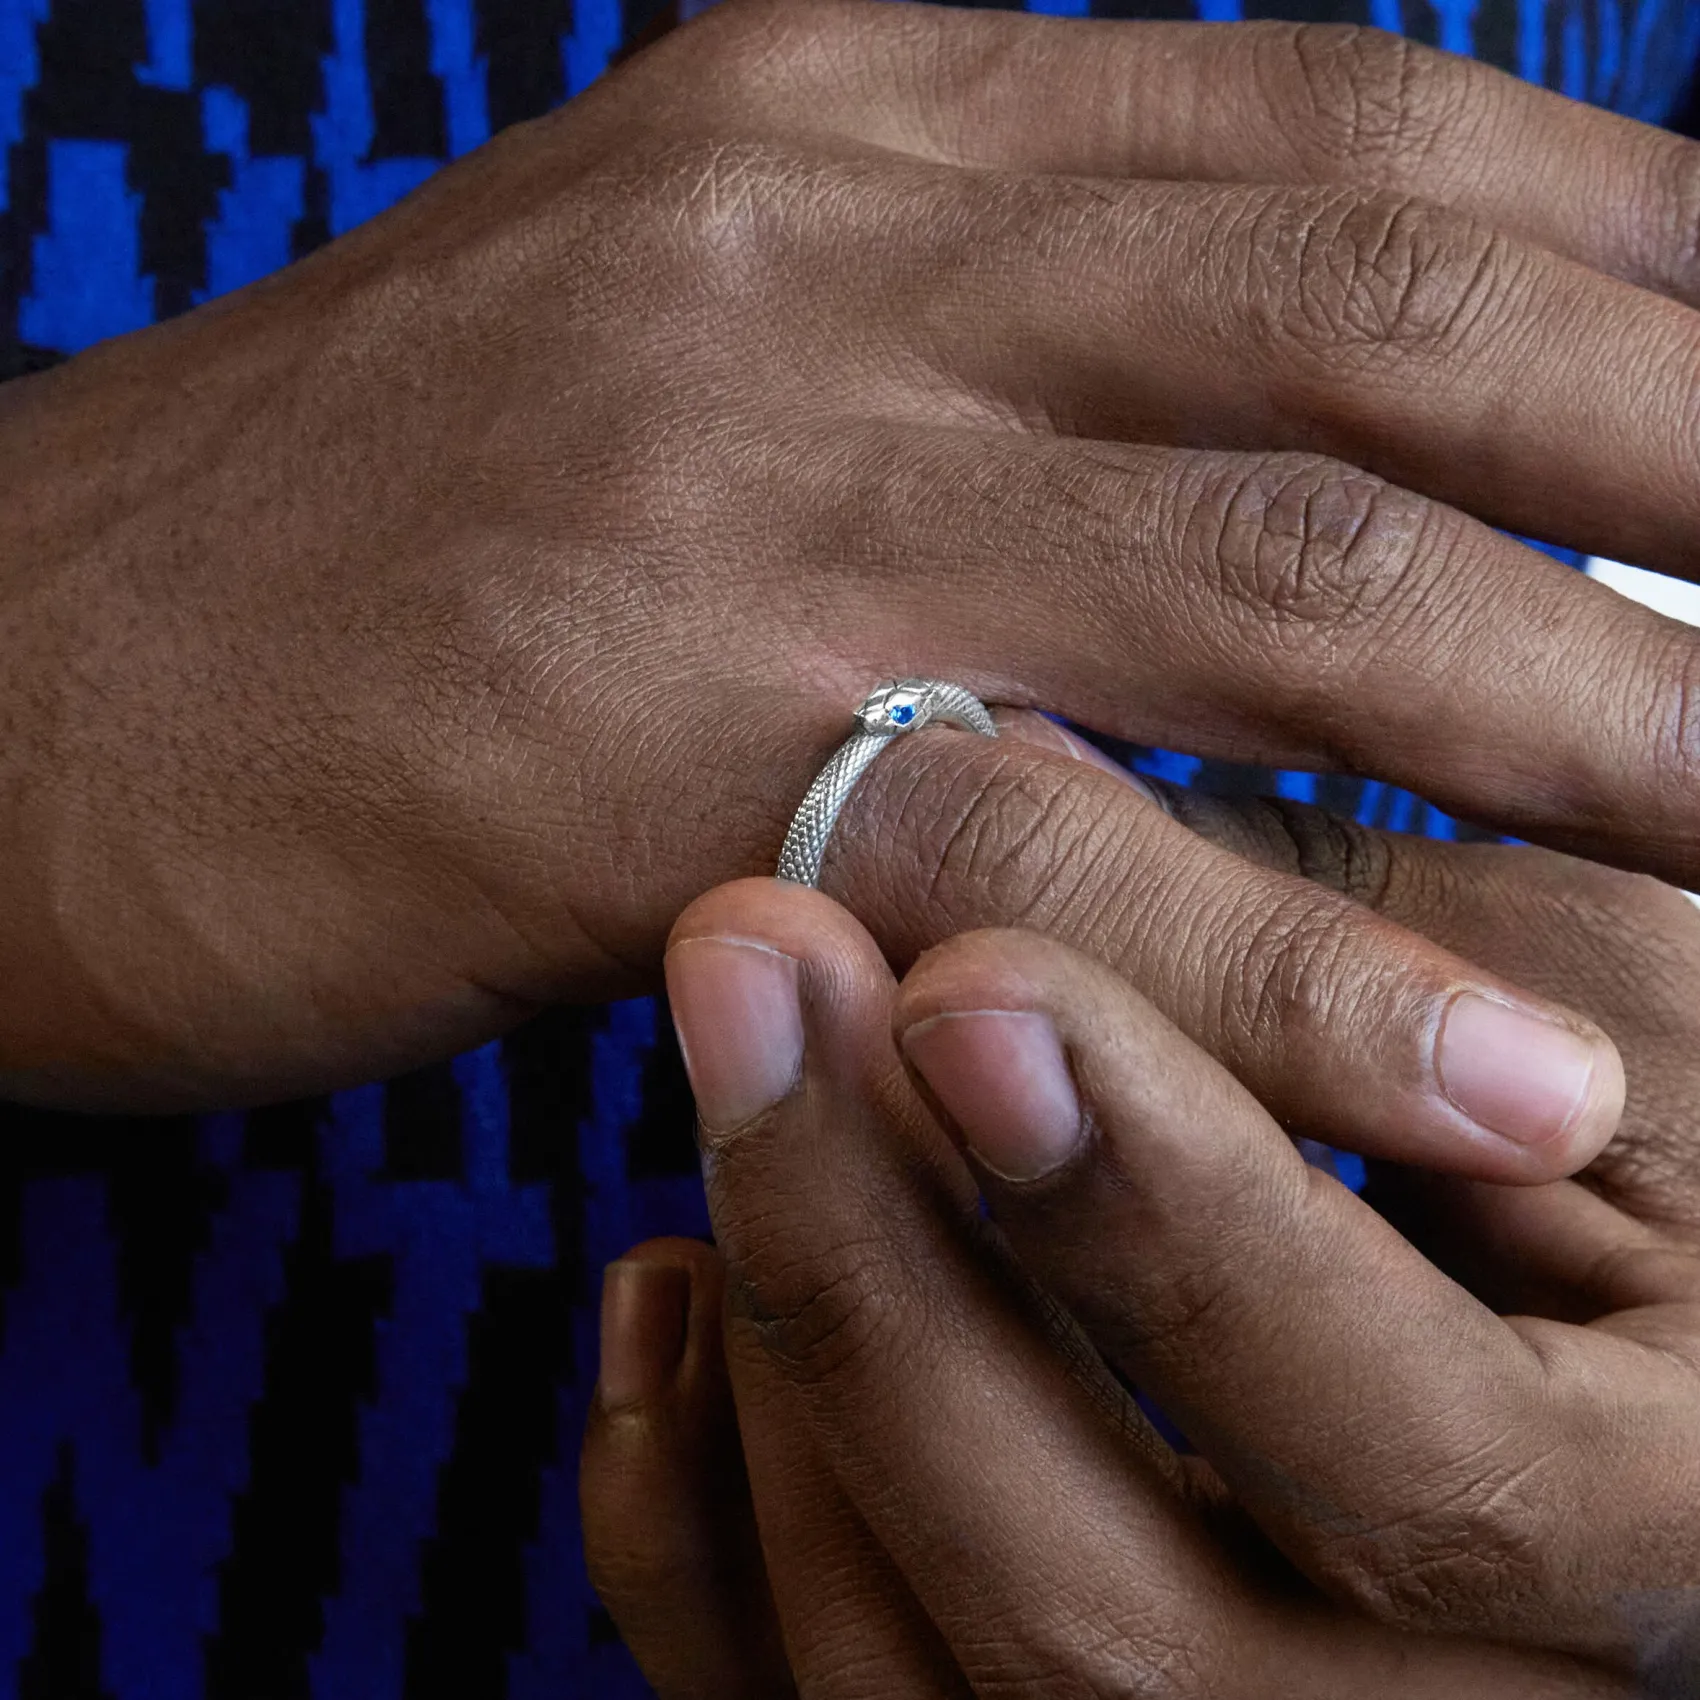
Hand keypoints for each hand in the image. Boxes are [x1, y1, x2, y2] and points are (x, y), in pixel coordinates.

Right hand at [12, 0, 1699, 1111]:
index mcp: (847, 115)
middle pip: (1396, 312)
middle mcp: (829, 247)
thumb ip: (943, 319)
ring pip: (1295, 578)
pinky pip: (1072, 856)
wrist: (25, 676)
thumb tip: (1220, 384)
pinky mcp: (668, 746)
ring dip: (1608, 717)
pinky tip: (1503, 1081)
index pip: (1347, 126)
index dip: (1626, 248)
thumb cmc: (356, 527)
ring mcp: (758, 484)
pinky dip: (1313, 985)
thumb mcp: (677, 323)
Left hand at [582, 837, 1699, 1694]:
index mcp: (1663, 1542)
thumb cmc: (1645, 1089)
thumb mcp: (1584, 993)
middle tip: (750, 958)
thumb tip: (1001, 782)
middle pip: (1111, 1633)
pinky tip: (667, 1283)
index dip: (1168, 1222)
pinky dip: (691, 1517)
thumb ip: (1333, 928)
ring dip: (781, 1358)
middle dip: (884, 1279)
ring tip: (735, 1058)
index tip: (968, 983)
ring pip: (926, 1686)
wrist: (1635, 1285)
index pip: (1411, 1462)